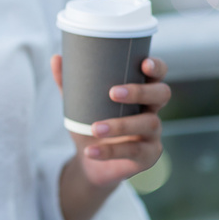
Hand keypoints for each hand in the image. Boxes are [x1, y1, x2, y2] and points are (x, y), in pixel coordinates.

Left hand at [51, 55, 170, 187]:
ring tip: (94, 128)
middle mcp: (152, 110)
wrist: (89, 161)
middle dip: (140, 91)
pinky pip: (133, 152)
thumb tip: (56, 58)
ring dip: (120, 125)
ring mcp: (153, 134)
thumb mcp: (78, 104)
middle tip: (113, 93)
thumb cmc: (89, 124)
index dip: (157, 67)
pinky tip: (90, 151)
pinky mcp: (148, 156)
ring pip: (149, 124)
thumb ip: (69, 83)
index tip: (144, 63)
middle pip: (162, 94)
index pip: (157, 75)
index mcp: (140, 93)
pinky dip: (109, 152)